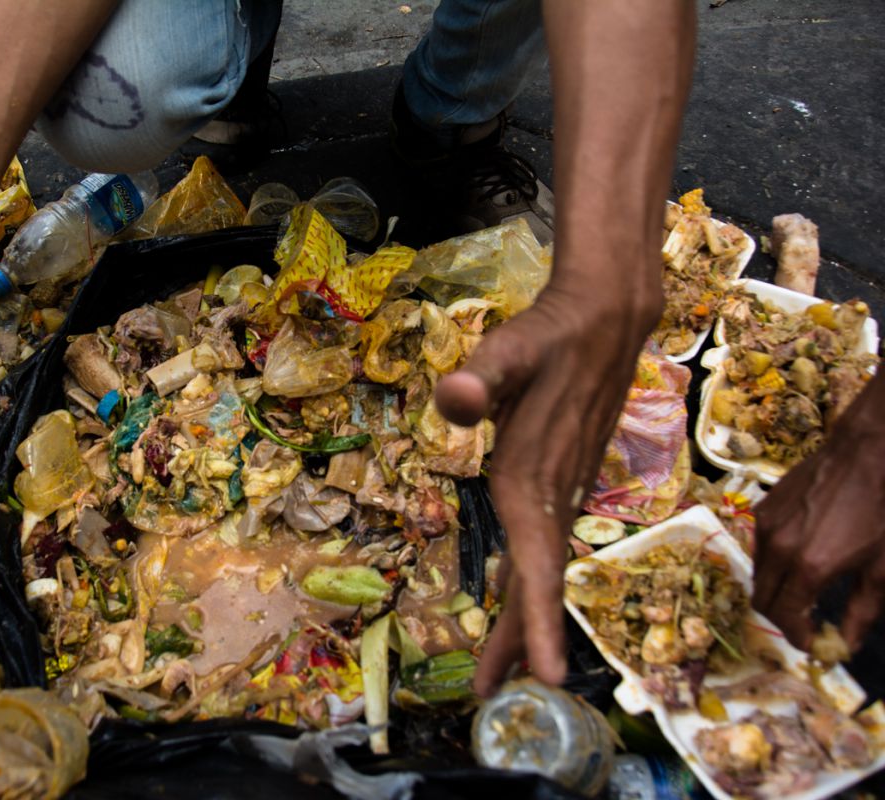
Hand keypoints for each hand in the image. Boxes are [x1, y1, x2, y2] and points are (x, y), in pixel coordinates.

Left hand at [435, 281, 658, 694]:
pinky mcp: (562, 479)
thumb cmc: (550, 334)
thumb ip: (483, 376)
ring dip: (522, 617)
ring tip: (498, 668)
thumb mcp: (509, 347)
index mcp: (534, 476)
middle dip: (517, 639)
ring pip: (542, 566)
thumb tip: (457, 397)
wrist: (604, 320)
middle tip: (489, 693)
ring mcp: (562, 488)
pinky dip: (531, 583)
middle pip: (538, 580)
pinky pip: (544, 544)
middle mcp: (551, 492)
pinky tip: (519, 596)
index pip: (540, 561)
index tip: (544, 674)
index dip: (540, 619)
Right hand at [752, 373, 884, 651]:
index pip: (787, 618)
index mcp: (809, 567)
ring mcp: (765, 526)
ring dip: (777, 591)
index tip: (816, 644)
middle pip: (762, 600)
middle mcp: (778, 548)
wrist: (868, 452)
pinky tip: (800, 558)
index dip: (800, 638)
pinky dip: (773, 564)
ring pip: (758, 575)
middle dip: (783, 619)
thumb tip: (843, 645)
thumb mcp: (882, 569)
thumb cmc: (882, 510)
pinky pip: (759, 549)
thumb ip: (861, 612)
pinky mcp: (763, 509)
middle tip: (810, 624)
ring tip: (806, 592)